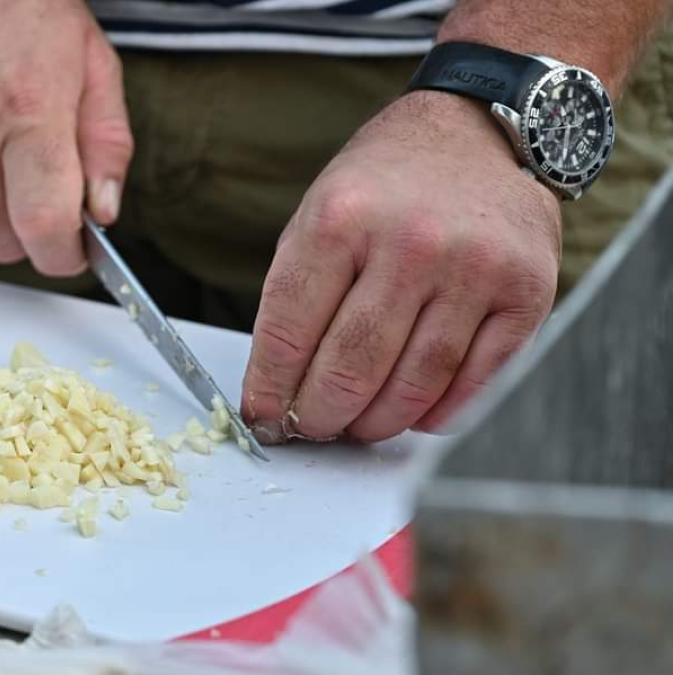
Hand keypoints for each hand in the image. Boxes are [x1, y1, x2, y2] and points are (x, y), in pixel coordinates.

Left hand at [241, 91, 560, 443]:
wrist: (474, 132)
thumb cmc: (384, 185)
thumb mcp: (318, 214)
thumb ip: (296, 298)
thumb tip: (277, 390)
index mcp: (341, 221)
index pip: (289, 332)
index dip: (270, 389)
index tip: (263, 416)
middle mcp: (410, 243)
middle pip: (352, 368)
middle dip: (319, 415)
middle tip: (310, 427)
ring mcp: (475, 269)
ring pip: (414, 386)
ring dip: (376, 423)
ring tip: (358, 425)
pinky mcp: (527, 292)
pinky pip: (476, 383)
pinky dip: (438, 413)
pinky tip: (414, 412)